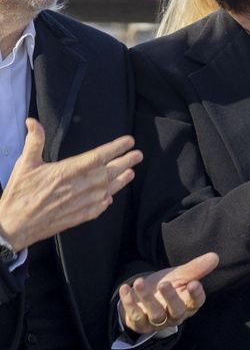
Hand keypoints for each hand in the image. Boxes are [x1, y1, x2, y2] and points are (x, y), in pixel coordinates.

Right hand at [0, 118, 141, 251]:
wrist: (12, 228)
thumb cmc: (18, 195)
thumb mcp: (25, 164)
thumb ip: (34, 142)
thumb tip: (33, 121)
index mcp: (67, 172)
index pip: (98, 156)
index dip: (116, 148)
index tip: (129, 141)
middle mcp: (78, 187)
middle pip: (108, 172)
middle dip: (126, 162)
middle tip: (138, 155)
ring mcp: (79, 204)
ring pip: (107, 190)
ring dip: (121, 181)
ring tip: (131, 172)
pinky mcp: (77, 217)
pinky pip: (98, 209)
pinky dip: (106, 201)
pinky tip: (111, 197)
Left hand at [119, 252, 218, 333]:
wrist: (146, 294)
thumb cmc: (168, 284)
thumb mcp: (181, 275)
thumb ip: (196, 268)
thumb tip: (215, 256)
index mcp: (188, 303)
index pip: (196, 302)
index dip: (196, 295)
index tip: (194, 283)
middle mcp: (174, 315)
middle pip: (176, 311)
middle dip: (171, 298)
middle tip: (165, 283)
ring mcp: (157, 321)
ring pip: (155, 314)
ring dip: (147, 298)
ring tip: (139, 282)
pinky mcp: (140, 324)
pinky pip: (135, 316)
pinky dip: (129, 303)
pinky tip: (126, 288)